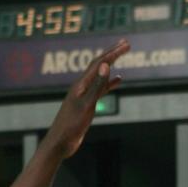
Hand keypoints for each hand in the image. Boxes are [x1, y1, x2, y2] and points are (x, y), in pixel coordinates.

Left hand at [43, 41, 128, 158]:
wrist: (60, 142)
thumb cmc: (71, 125)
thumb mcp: (87, 104)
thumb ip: (97, 85)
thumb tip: (106, 65)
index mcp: (81, 84)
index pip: (99, 64)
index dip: (113, 53)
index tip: (126, 45)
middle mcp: (82, 86)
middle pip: (99, 65)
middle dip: (112, 53)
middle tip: (126, 43)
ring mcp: (84, 95)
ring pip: (100, 75)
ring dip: (111, 64)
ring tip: (121, 55)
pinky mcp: (87, 104)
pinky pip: (100, 89)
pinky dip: (110, 83)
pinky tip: (118, 81)